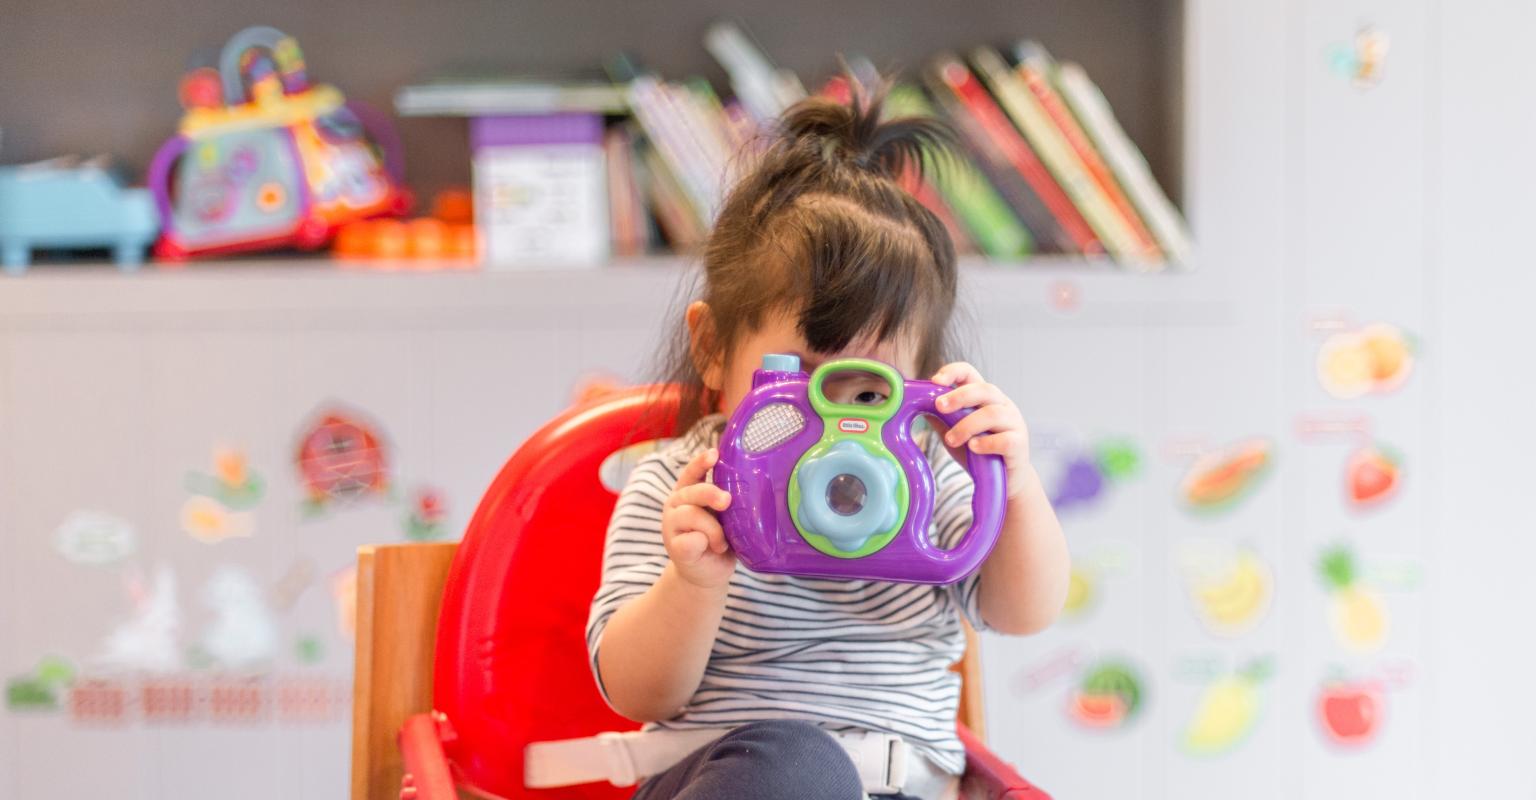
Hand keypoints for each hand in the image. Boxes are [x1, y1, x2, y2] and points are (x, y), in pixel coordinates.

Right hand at [662, 448, 736, 588]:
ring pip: (693, 515)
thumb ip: (727, 503)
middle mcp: (677, 504)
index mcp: (689, 492)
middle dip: (711, 494)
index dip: (701, 461)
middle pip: (693, 492)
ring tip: (721, 543)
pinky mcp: (675, 548)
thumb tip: (752, 490)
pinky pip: (691, 540)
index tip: (714, 453)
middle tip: (727, 501)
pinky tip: (710, 549)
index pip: (693, 472)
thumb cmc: (719, 540)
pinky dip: (705, 543)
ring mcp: (671, 525)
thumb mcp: (725, 517)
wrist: (707, 574)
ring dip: (714, 530)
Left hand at [931, 362, 1034, 499]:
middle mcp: (1002, 405)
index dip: (953, 371)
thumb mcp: (954, 433)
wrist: (1004, 480)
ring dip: (967, 426)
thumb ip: (940, 419)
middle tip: (939, 406)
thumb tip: (915, 405)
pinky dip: (985, 443)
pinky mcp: (1019, 444)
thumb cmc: (978, 453)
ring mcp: (1014, 423)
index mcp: (984, 398)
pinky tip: (973, 448)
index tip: (935, 381)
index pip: (971, 373)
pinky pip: (1004, 440)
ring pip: (992, 414)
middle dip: (959, 396)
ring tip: (951, 440)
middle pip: (984, 389)